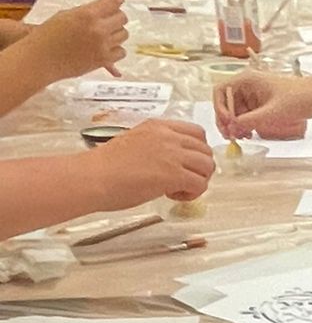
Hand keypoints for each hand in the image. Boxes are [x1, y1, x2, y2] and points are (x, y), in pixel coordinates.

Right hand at [30, 0, 127, 82]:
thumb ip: (88, 11)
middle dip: (116, 17)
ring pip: (124, 34)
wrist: (43, 58)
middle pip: (122, 18)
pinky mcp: (104, 60)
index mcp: (87, 14)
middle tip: (109, 19)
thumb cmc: (50, 35)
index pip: (113, 2)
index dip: (117, 0)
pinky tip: (105, 48)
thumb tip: (105, 4)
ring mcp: (102, 45)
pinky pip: (122, 52)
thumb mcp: (67, 15)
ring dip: (117, 33)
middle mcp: (98, 29)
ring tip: (105, 35)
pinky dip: (116, 50)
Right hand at [95, 118, 214, 205]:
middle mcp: (168, 136)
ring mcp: (172, 154)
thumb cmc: (106, 167)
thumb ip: (156, 149)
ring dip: (198, 181)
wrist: (92, 177)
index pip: (196, 133)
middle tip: (182, 182)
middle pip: (206, 150)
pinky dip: (192, 194)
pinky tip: (172, 195)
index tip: (183, 165)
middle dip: (199, 169)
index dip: (196, 153)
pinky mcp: (173, 174)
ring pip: (207, 166)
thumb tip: (170, 164)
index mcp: (158, 126)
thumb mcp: (136, 144)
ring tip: (177, 190)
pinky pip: (200, 184)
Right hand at [214, 73, 311, 140]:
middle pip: (226, 104)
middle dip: (226, 120)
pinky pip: (246, 116)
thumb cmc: (298, 98)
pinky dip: (244, 126)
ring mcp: (254, 97)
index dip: (220, 108)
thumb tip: (231, 128)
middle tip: (230, 138)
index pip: (221, 91)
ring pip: (235, 112)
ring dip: (235, 125)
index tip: (228, 124)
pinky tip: (249, 135)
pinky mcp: (261, 106)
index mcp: (246, 80)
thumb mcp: (272, 112)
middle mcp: (247, 87)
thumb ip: (250, 120)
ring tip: (241, 138)